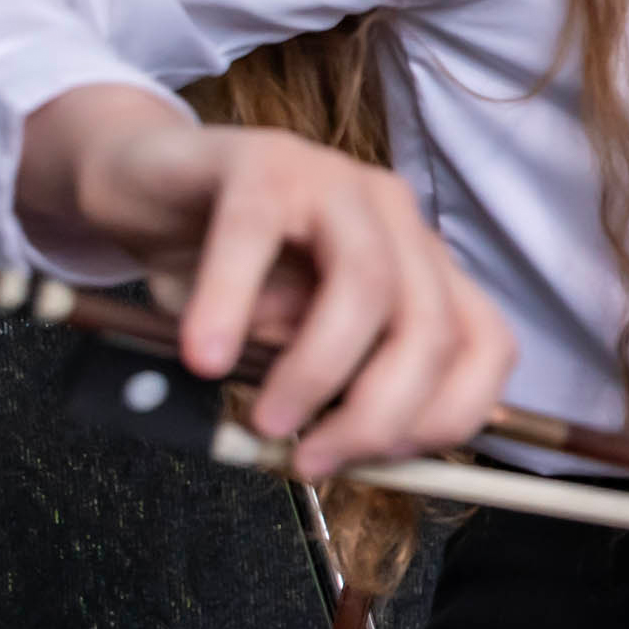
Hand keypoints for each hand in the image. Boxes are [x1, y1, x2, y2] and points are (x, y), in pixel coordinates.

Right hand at [22, 86, 515, 480]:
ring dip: (317, 371)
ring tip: (266, 420)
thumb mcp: (282, 349)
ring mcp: (334, 182)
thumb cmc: (222, 277)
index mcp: (421, 267)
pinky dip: (230, 307)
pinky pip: (253, 236)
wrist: (141, 187)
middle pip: (433, 327)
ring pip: (364, 284)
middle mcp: (395, 221)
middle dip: (378, 414)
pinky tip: (206, 358)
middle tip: (312, 460)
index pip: (486, 348)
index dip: (447, 418)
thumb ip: (325, 388)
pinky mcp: (259, 161)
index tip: (380, 466)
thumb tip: (340, 452)